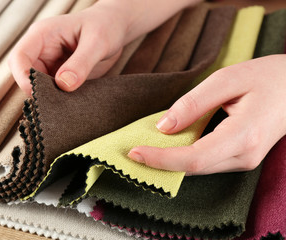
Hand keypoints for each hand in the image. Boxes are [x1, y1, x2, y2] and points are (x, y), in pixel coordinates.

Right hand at [8, 3, 127, 94]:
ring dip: (48, 97)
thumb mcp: (97, 42)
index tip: (38, 93)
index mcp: (43, 34)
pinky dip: (59, 100)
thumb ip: (81, 63)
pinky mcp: (60, 76)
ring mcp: (50, 64)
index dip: (23, 77)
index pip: (19, 57)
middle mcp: (42, 50)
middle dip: (36, 90)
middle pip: (24, 75)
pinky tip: (71, 104)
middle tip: (55, 104)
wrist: (116, 28)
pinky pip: (53, 91)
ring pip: (38, 86)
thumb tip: (64, 85)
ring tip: (66, 105)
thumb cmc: (105, 25)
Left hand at [128, 55, 285, 174]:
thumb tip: (163, 127)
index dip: (161, 159)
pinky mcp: (240, 158)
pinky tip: (169, 146)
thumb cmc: (267, 78)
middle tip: (131, 152)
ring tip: (145, 149)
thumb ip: (193, 104)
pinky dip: (183, 157)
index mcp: (244, 136)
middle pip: (193, 169)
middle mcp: (245, 156)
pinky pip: (206, 163)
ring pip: (198, 169)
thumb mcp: (227, 80)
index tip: (134, 153)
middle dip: (160, 163)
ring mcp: (244, 161)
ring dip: (170, 161)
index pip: (194, 159)